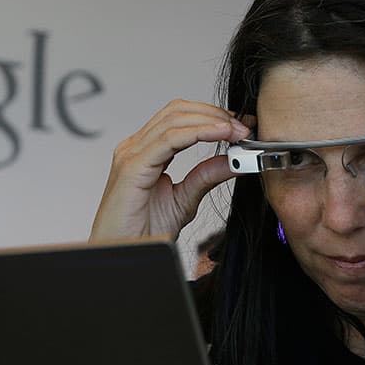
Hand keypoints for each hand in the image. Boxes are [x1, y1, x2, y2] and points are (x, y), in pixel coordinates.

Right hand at [89, 99, 252, 241]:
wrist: (121, 253)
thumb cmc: (140, 231)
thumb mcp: (184, 200)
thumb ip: (205, 177)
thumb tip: (232, 161)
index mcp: (146, 152)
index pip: (180, 119)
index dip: (213, 116)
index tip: (241, 126)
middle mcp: (136, 147)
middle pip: (178, 111)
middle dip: (215, 114)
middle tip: (243, 127)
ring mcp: (132, 154)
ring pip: (175, 119)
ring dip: (211, 121)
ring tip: (236, 131)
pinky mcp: (133, 166)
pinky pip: (170, 139)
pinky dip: (199, 132)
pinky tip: (220, 134)